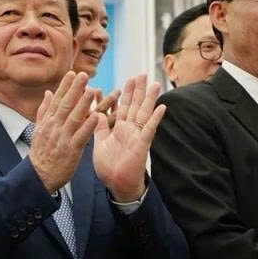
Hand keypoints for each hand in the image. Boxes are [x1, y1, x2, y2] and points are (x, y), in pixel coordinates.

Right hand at [29, 71, 98, 193]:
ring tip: (92, 90)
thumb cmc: (42, 152)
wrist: (39, 176)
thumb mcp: (39, 129)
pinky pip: (81, 136)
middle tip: (83, 74)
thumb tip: (48, 92)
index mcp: (48, 122)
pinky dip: (88, 126)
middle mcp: (54, 127)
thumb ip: (44, 110)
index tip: (72, 73)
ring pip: (74, 118)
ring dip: (83, 103)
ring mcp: (63, 138)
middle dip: (74, 89)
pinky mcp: (71, 150)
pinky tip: (97, 116)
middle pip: (65, 105)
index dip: (65, 86)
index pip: (57, 100)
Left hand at [93, 74, 165, 201]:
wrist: (117, 185)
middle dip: (137, 90)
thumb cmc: (109, 167)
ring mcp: (137, 136)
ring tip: (154, 83)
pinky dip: (155, 118)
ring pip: (144, 113)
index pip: (120, 108)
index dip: (121, 95)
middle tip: (141, 74)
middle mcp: (129, 130)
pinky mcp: (142, 144)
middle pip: (134, 106)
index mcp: (118, 129)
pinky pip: (149, 129)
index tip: (123, 81)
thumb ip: (99, 128)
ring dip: (149, 99)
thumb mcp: (99, 143)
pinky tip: (162, 107)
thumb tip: (95, 113)